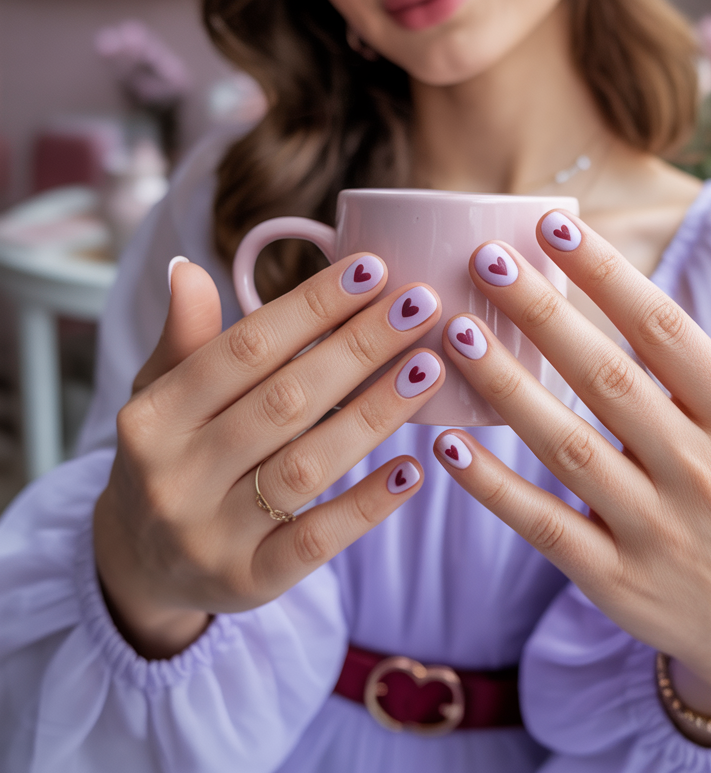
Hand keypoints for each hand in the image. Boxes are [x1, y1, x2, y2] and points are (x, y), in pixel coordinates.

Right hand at [94, 256, 442, 658]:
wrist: (140, 563)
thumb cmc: (168, 454)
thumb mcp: (160, 394)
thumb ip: (184, 337)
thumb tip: (188, 267)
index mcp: (153, 418)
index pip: (243, 349)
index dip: (311, 306)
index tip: (373, 268)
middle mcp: (175, 478)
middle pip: (285, 401)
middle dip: (360, 347)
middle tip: (421, 304)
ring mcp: (211, 536)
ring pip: (307, 466)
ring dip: (375, 413)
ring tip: (430, 366)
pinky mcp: (250, 583)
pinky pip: (317, 541)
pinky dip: (367, 505)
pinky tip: (414, 467)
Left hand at [434, 214, 710, 716]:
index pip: (664, 331)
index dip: (607, 275)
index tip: (551, 225)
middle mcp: (700, 471)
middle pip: (608, 380)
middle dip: (543, 315)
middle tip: (483, 260)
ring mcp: (655, 530)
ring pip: (568, 448)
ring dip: (507, 390)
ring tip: (453, 334)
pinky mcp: (613, 580)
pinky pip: (543, 525)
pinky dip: (493, 486)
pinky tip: (446, 444)